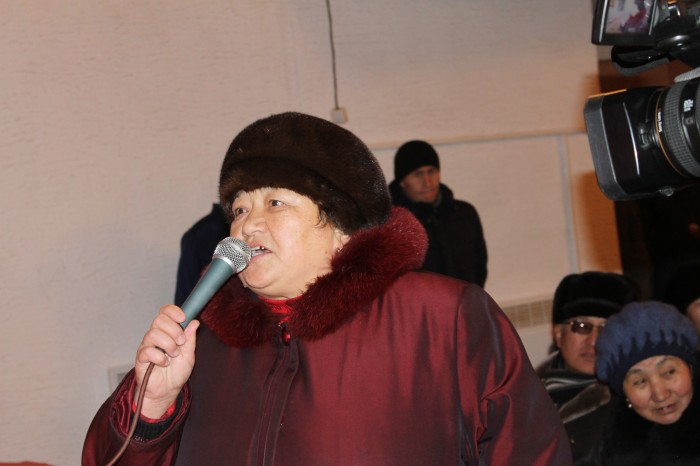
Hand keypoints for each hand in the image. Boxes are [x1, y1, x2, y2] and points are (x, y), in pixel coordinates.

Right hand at [134, 304, 198, 418]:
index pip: (164, 312)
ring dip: (168, 344)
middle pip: (159, 320)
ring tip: (174, 354)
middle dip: (174, 330)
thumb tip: (194, 322)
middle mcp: (155, 336)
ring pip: (153, 334)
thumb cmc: (176, 372)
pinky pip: (147, 351)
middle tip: (181, 342)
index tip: (183, 318)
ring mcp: (147, 346)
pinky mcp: (141, 359)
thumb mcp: (189, 355)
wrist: (167, 391)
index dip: (173, 311)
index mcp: (167, 332)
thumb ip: (190, 339)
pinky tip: (164, 363)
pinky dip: (159, 357)